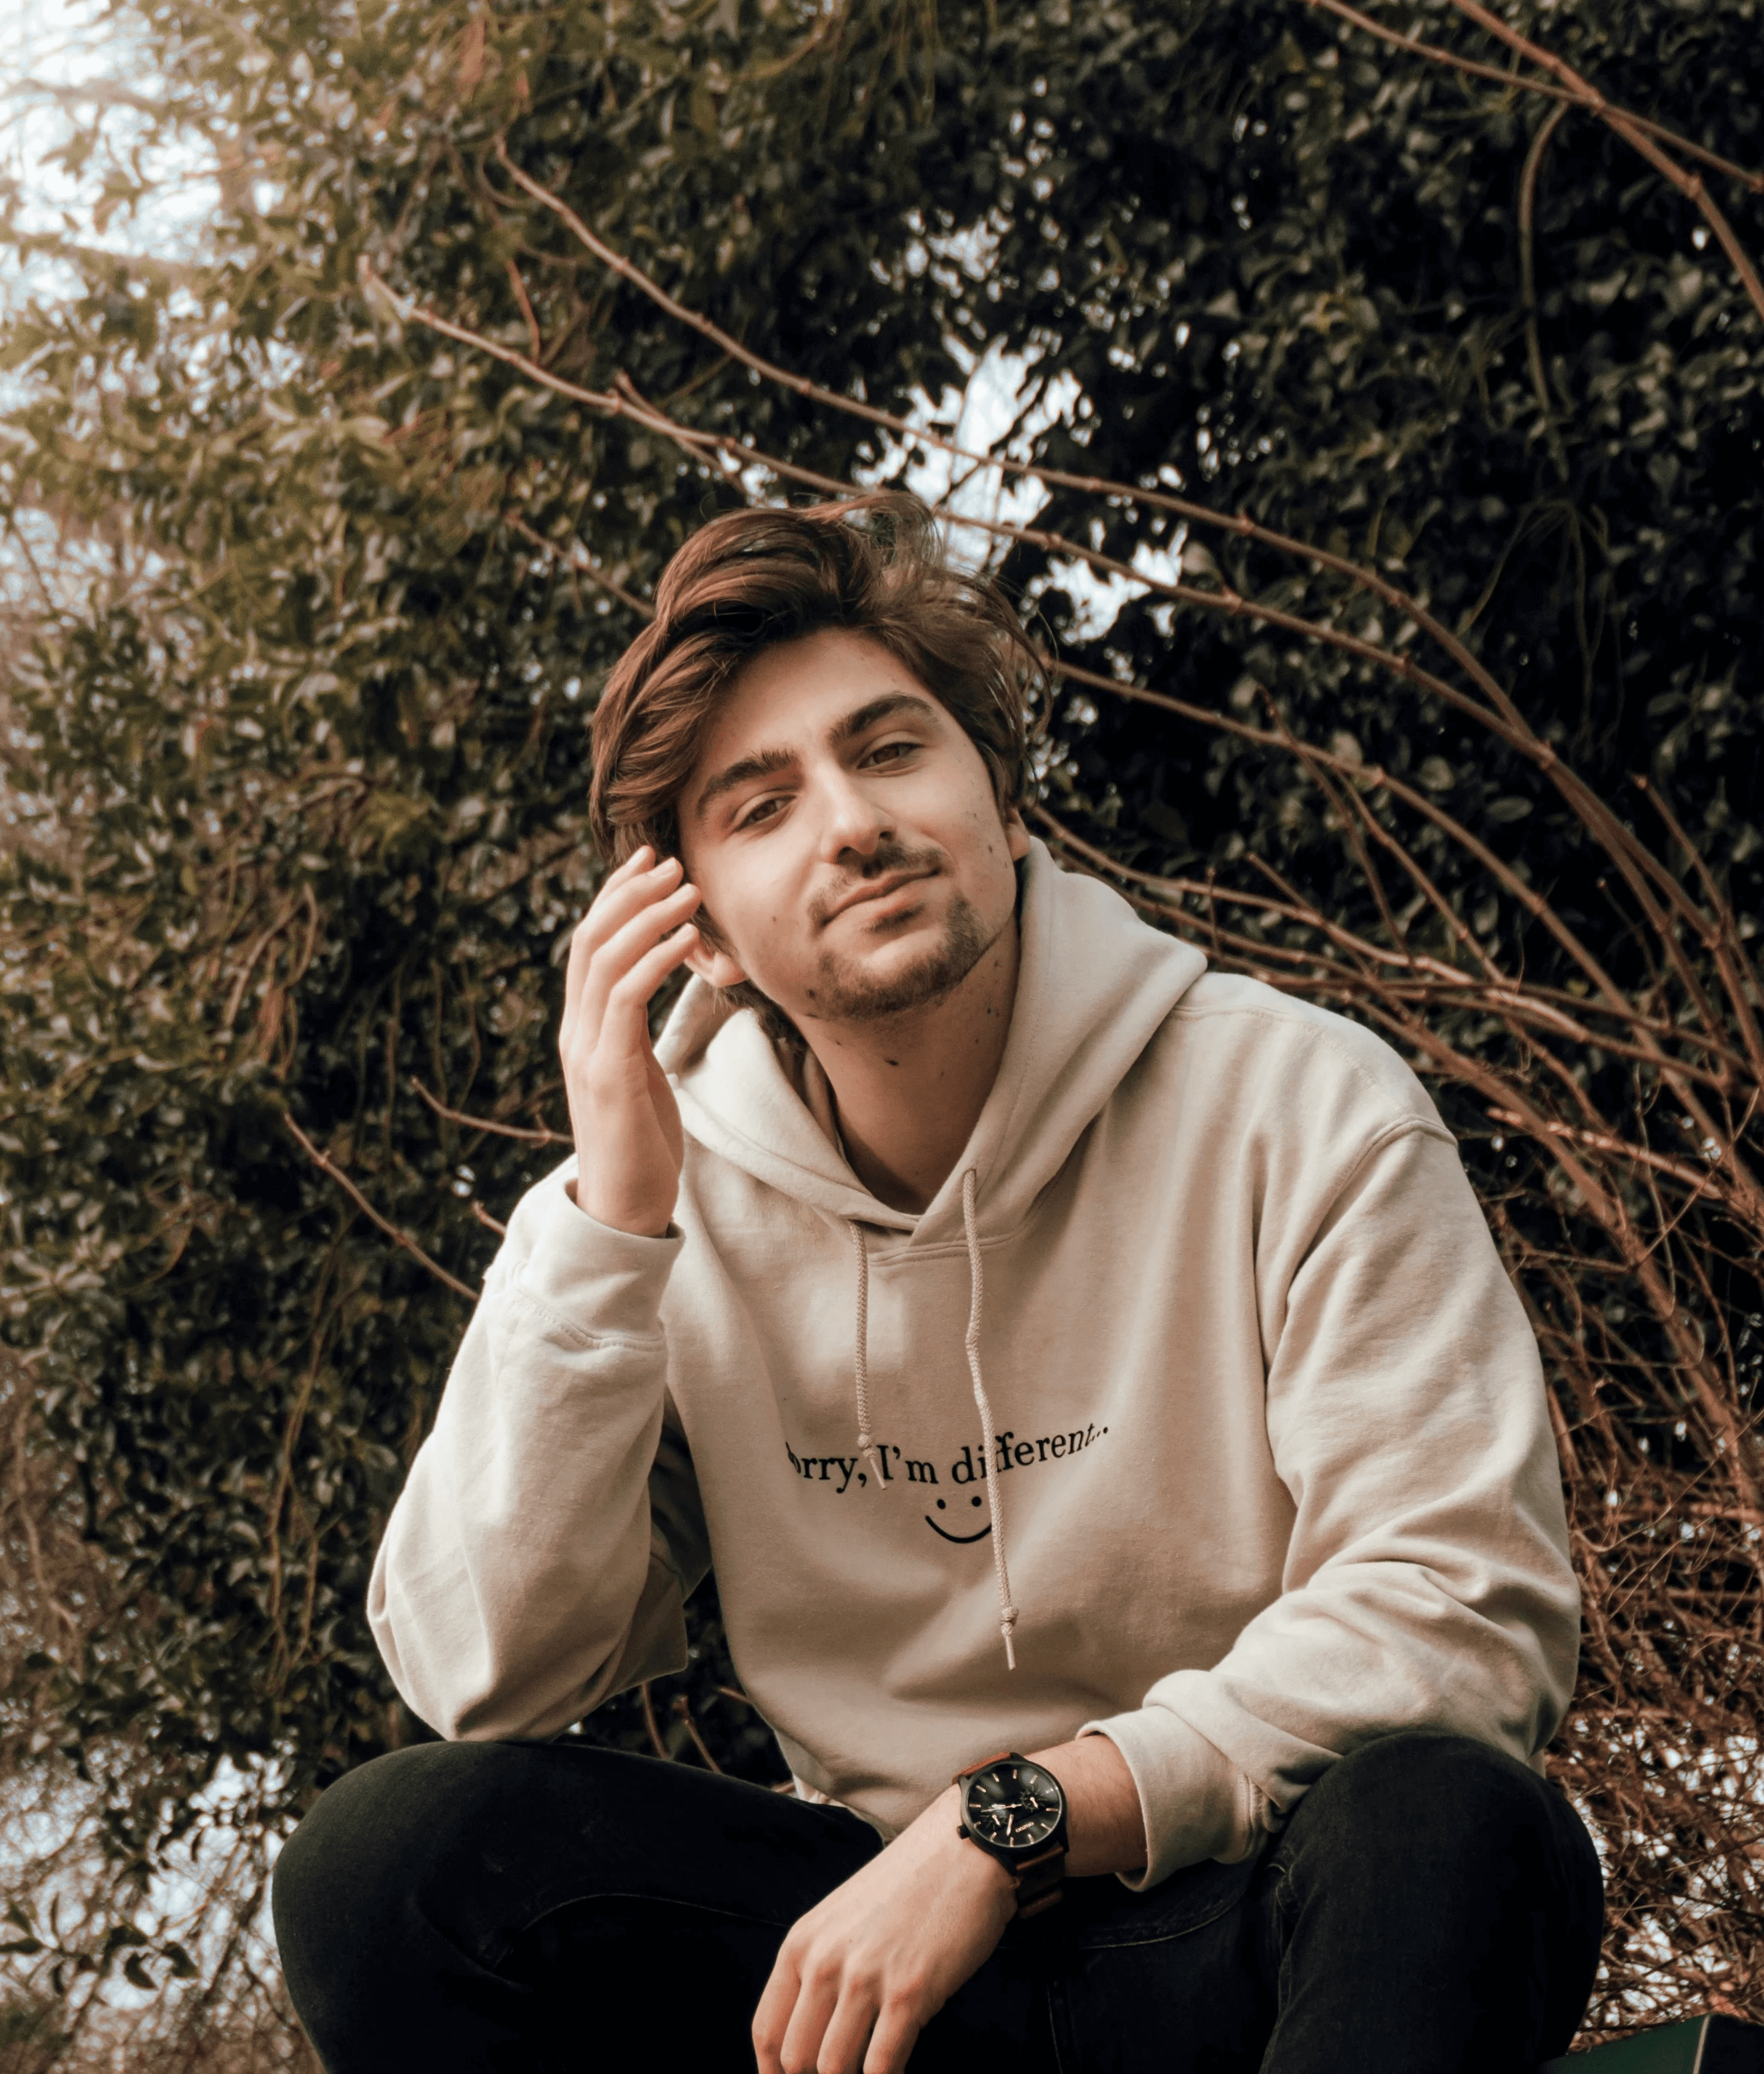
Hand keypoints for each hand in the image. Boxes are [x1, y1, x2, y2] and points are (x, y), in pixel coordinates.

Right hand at [559, 845, 702, 1236]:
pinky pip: (626, 1001)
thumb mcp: (640, 1071)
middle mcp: (575, 1032)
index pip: (589, 944)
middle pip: (590, 939)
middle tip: (672, 860)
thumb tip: (658, 988)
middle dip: (630, 893)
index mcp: (582, 1028)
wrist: (625, 1207)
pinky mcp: (609, 1074)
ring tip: (689, 889)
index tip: (652, 860)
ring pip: (606, 961)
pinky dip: (657, 961)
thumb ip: (637, 1029)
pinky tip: (688, 939)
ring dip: (650, 917)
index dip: (617, 896)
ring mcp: (587, 1051)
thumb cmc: (641, 1140)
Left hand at [751, 1787, 1014, 2073]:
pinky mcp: (909, 1992)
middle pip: (796, 2059)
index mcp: (801, 1944)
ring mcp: (865, 1977)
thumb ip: (819, 1969)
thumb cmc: (908, 1889)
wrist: (963, 1851)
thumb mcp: (843, 1921)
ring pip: (833, 2070)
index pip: (767, 2032)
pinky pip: (882, 2066)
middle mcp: (823, 1961)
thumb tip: (811, 2038)